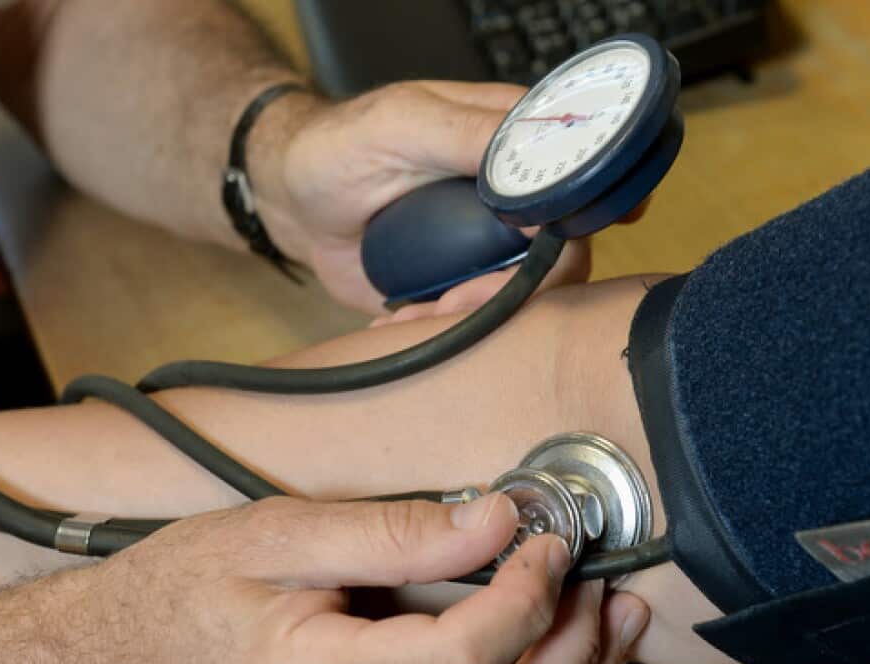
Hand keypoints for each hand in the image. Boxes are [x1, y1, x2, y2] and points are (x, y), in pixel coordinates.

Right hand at [71, 494, 646, 663]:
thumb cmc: (177, 596)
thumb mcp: (275, 535)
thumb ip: (391, 531)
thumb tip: (494, 518)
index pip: (466, 661)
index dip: (526, 596)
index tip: (544, 537)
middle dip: (575, 655)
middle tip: (600, 585)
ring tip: (610, 619)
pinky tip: (558, 650)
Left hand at [249, 81, 591, 313]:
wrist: (291, 201)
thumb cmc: (339, 147)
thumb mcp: (401, 125)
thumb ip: (470, 135)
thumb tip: (541, 174)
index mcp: (514, 142)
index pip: (578, 183)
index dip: (576, 224)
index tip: (540, 254)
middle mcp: (516, 195)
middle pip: (564, 254)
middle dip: (514, 290)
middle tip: (454, 299)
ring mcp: (493, 244)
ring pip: (528, 297)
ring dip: (476, 317)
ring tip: (416, 315)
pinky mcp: (467, 283)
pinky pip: (484, 320)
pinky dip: (448, 331)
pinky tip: (404, 321)